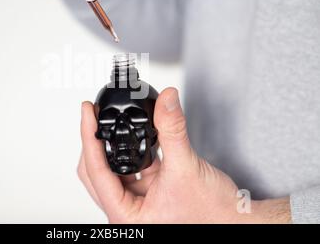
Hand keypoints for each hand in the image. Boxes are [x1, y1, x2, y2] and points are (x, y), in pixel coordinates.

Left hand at [78, 88, 291, 222]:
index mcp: (126, 216)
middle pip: (94, 171)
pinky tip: (134, 133)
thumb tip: (166, 100)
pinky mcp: (147, 192)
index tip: (86, 112)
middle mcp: (127, 211)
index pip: (96, 170)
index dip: (89, 136)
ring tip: (108, 120)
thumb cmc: (213, 214)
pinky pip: (130, 167)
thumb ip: (173, 130)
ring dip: (111, 145)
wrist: (235, 220)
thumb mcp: (187, 167)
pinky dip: (130, 149)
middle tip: (93, 114)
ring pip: (110, 168)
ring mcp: (135, 201)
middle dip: (94, 141)